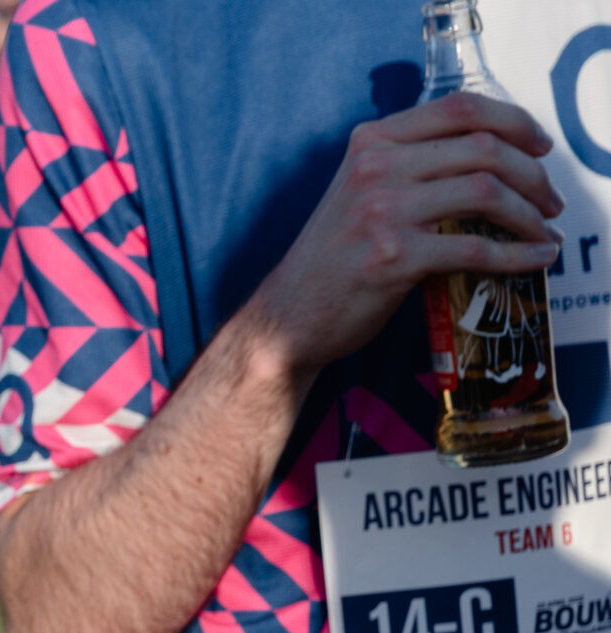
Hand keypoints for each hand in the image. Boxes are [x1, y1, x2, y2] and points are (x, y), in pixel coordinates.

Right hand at [245, 91, 562, 380]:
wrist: (288, 318)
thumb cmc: (333, 259)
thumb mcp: (360, 193)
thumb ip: (409, 166)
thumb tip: (488, 159)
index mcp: (371, 142)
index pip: (460, 108)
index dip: (514, 120)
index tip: (540, 145)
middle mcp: (376, 168)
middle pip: (484, 148)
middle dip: (533, 174)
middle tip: (550, 200)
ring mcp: (382, 212)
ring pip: (486, 192)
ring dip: (529, 214)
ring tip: (544, 231)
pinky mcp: (393, 258)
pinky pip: (475, 247)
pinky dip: (517, 255)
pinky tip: (534, 260)